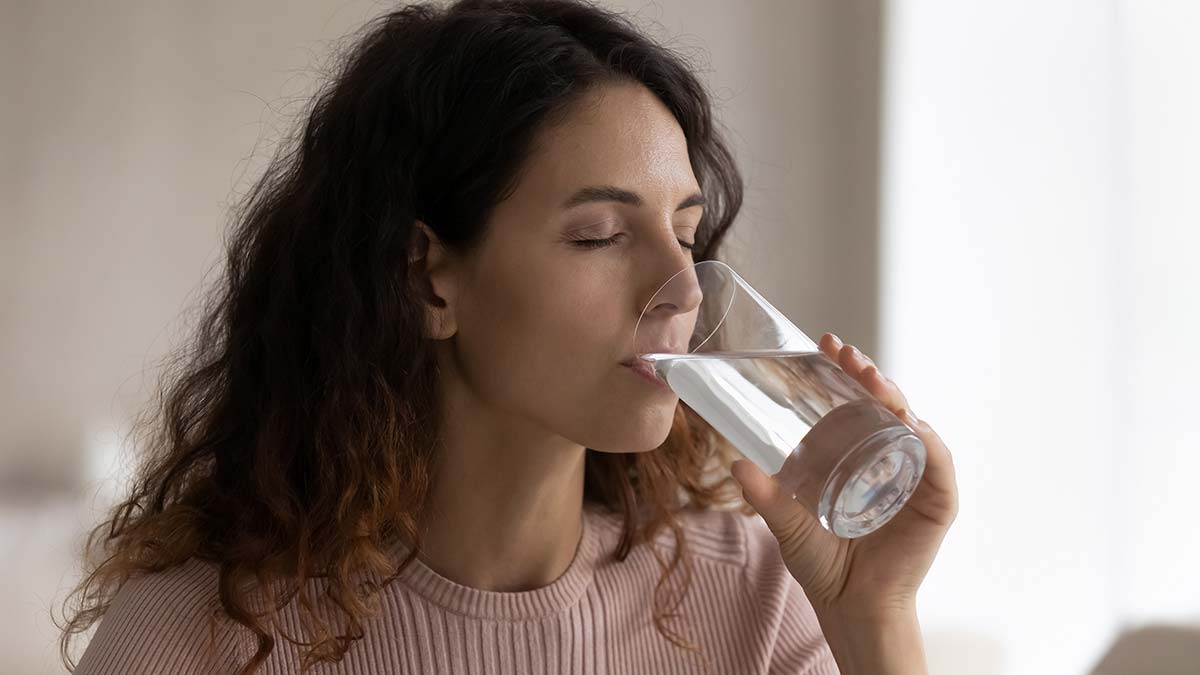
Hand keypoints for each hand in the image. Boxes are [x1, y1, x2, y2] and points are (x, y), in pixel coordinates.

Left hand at [730, 333, 958, 617]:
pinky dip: (928, 442)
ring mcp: (917, 477)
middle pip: (886, 405)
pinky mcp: (937, 503)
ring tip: (871, 379)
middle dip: (868, 375)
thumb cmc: (823, 563)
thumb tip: (734, 463)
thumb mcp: (788, 521)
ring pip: (913, 424)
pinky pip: (939, 465)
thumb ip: (765, 494)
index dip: (844, 372)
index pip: (856, 402)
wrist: (851, 605)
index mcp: (860, 454)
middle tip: (846, 356)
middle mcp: (891, 458)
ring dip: (894, 397)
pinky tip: (911, 424)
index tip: (826, 345)